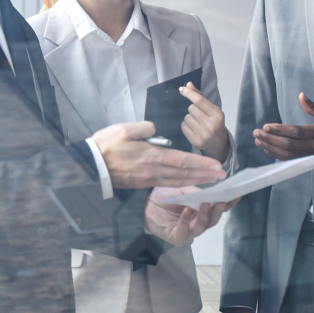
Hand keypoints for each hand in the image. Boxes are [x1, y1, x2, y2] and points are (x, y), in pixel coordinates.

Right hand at [92, 122, 226, 188]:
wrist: (91, 167)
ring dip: (197, 181)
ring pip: (178, 181)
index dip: (202, 164)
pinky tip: (188, 183)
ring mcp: (149, 179)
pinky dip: (182, 184)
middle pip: (185, 174)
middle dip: (205, 175)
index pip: (183, 161)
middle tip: (223, 176)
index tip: (217, 166)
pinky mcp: (143, 183)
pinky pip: (168, 184)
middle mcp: (154, 171)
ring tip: (211, 181)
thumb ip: (145, 128)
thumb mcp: (125, 129)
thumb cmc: (106, 146)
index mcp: (152, 157)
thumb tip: (156, 129)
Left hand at [144, 187, 237, 246]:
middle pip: (213, 220)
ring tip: (204, 204)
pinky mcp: (176, 237)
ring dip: (204, 216)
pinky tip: (186, 211)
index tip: (237, 195)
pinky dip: (186, 221)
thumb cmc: (165, 196)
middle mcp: (197, 222)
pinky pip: (183, 232)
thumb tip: (214, 189)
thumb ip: (197, 192)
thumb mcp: (184, 190)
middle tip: (221, 202)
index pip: (219, 208)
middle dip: (218, 211)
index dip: (229, 203)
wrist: (145, 202)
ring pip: (201, 227)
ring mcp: (188, 231)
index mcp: (202, 210)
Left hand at [179, 81, 230, 160]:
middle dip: (193, 109)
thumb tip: (188, 84)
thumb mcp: (212, 109)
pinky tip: (193, 128)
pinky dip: (186, 125)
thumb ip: (200, 96)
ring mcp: (204, 135)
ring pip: (186, 117)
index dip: (189, 93)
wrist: (218, 143)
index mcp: (218, 115)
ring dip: (189, 118)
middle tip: (199, 115)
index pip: (200, 101)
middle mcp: (211, 125)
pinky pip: (183, 127)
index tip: (181, 89)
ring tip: (197, 123)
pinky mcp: (196, 142)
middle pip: (191, 108)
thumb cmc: (214, 122)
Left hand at [253, 93, 313, 172]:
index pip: (297, 133)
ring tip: (258, 140)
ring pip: (289, 156)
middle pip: (290, 146)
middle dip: (271, 139)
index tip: (266, 126)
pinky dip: (278, 156)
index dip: (280, 130)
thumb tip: (301, 95)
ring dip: (271, 148)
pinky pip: (292, 161)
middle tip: (256, 132)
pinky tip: (268, 149)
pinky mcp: (313, 165)